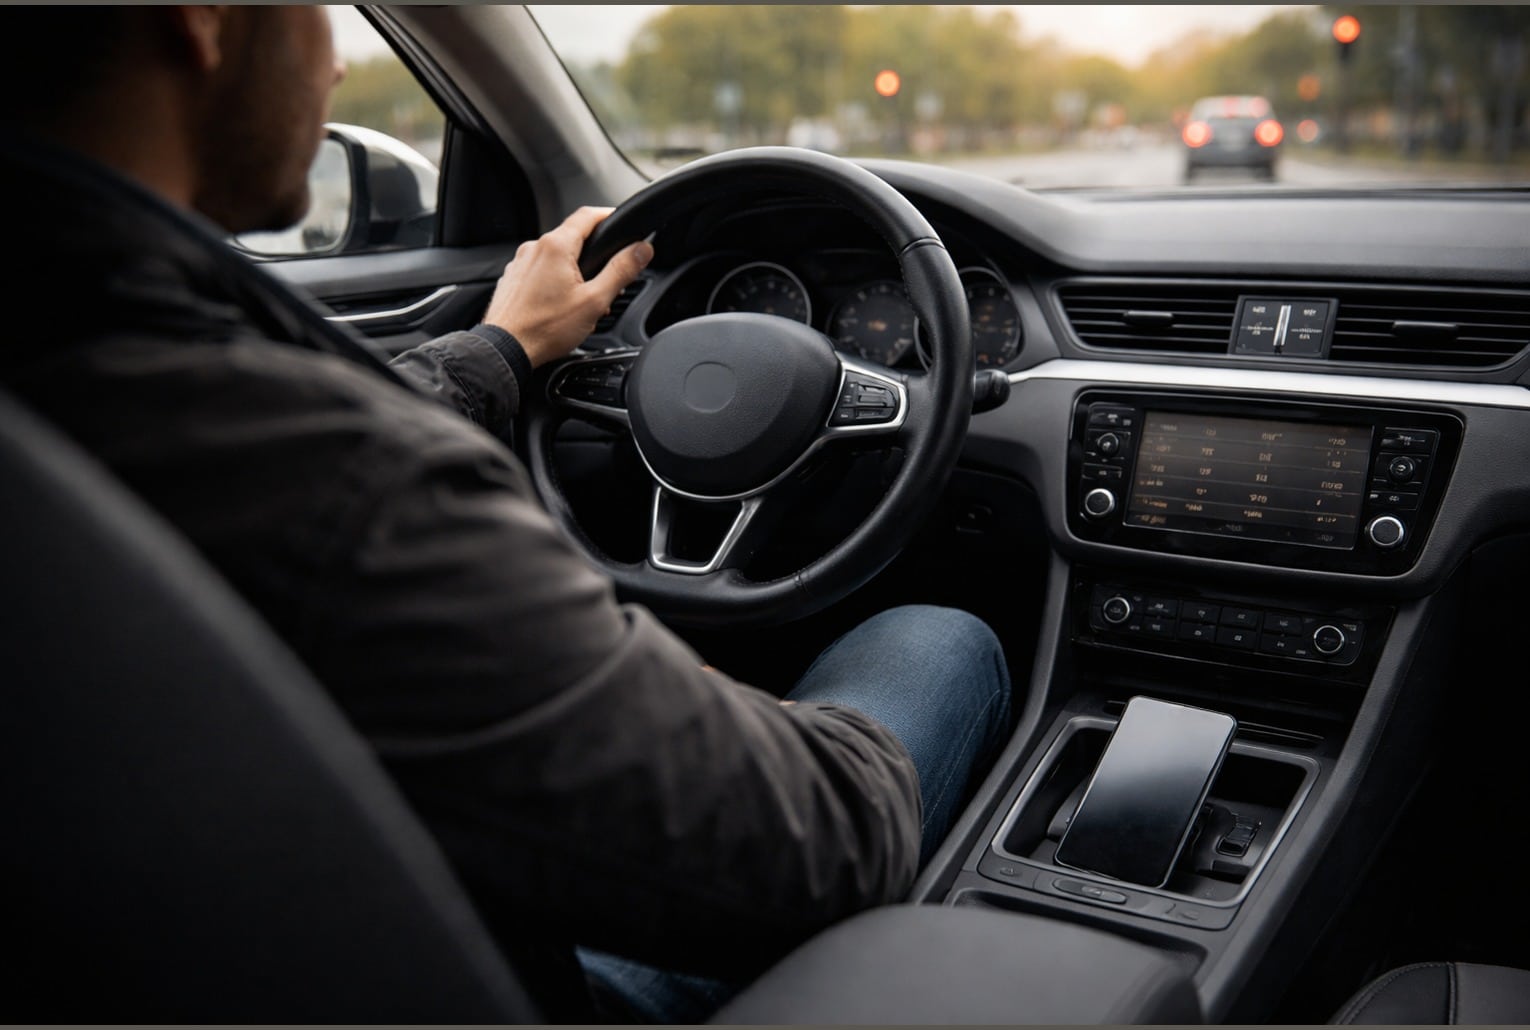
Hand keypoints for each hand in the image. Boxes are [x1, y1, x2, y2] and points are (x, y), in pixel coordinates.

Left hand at [482, 206, 652, 366]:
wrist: (505, 349)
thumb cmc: (544, 328)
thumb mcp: (595, 301)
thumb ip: (621, 271)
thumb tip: (642, 249)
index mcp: (556, 246)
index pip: (588, 215)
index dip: (609, 215)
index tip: (620, 221)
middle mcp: (534, 248)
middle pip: (572, 238)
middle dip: (593, 254)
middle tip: (608, 277)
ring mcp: (520, 263)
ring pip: (555, 257)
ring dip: (574, 271)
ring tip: (583, 300)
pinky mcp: (513, 279)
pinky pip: (539, 271)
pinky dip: (554, 281)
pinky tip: (560, 305)